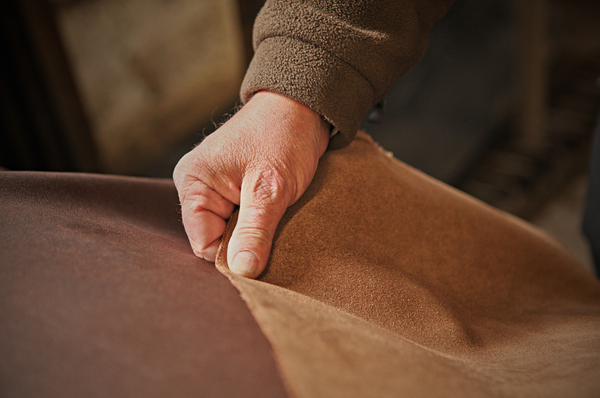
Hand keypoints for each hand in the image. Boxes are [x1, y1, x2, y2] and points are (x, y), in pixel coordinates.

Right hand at [173, 91, 329, 277]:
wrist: (303, 107)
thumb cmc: (284, 136)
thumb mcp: (270, 187)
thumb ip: (254, 231)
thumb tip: (242, 271)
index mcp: (194, 183)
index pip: (203, 243)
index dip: (232, 254)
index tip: (263, 253)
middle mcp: (198, 187)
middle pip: (216, 239)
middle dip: (246, 243)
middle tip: (275, 233)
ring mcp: (216, 189)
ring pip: (233, 232)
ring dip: (256, 234)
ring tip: (278, 220)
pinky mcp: (234, 190)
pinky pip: (243, 221)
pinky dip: (262, 224)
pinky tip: (278, 217)